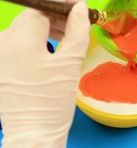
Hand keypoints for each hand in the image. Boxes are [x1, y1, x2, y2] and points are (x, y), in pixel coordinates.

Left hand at [0, 0, 89, 147]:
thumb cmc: (53, 100)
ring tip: (65, 39)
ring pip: (25, 30)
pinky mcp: (0, 65)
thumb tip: (80, 9)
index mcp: (20, 40)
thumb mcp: (70, 63)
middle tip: (76, 24)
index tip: (78, 7)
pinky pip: (18, 43)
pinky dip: (36, 42)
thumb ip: (77, 31)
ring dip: (46, 29)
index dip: (62, 6)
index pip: (42, 8)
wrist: (34, 132)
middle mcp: (2, 43)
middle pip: (32, 17)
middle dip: (56, 17)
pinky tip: (49, 51)